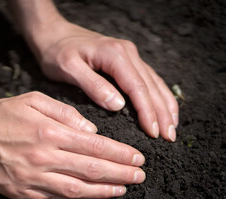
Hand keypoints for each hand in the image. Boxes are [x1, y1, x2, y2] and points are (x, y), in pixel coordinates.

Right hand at [0, 92, 145, 198]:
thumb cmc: (3, 113)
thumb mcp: (34, 100)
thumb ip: (65, 113)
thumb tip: (92, 130)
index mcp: (49, 132)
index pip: (94, 146)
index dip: (119, 153)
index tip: (137, 157)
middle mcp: (44, 157)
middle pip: (91, 168)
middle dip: (121, 172)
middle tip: (141, 174)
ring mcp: (33, 177)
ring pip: (77, 189)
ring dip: (104, 190)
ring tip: (124, 188)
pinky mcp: (22, 191)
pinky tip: (95, 197)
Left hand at [37, 22, 178, 141]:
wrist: (53, 33)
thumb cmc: (56, 52)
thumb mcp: (68, 68)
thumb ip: (93, 85)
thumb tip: (118, 105)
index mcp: (115, 54)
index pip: (137, 87)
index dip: (147, 112)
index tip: (153, 133)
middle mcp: (127, 52)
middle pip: (150, 86)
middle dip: (161, 113)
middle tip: (169, 137)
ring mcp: (129, 55)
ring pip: (154, 82)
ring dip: (165, 106)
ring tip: (172, 128)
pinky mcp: (126, 60)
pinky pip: (148, 79)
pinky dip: (159, 95)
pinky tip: (164, 107)